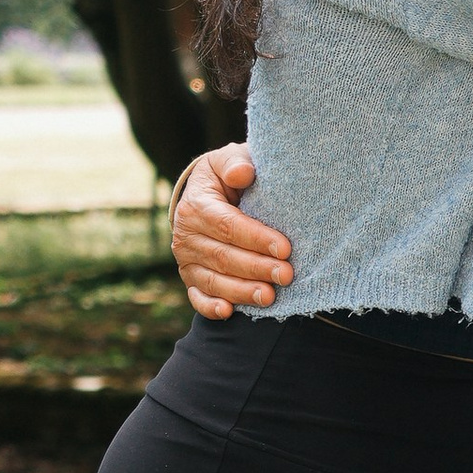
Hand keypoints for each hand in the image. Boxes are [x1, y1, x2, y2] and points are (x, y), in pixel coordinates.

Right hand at [170, 147, 292, 316]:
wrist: (208, 196)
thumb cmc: (228, 177)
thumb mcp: (229, 161)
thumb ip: (236, 162)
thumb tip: (243, 173)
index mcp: (197, 205)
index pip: (228, 225)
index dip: (256, 238)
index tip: (285, 247)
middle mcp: (186, 235)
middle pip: (224, 256)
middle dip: (257, 267)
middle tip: (287, 275)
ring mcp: (187, 260)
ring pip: (214, 280)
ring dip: (242, 291)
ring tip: (270, 297)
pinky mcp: (191, 279)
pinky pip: (198, 297)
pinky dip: (210, 307)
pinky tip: (229, 312)